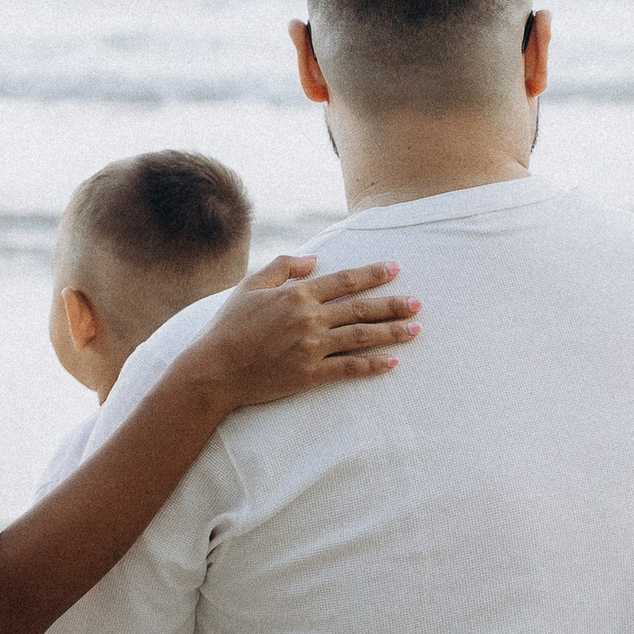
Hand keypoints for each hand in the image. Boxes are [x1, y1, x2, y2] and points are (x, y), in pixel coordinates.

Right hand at [177, 253, 416, 416]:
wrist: (215, 369)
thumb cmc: (229, 326)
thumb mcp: (250, 286)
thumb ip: (282, 267)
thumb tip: (313, 259)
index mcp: (297, 295)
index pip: (344, 281)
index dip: (372, 274)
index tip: (395, 268)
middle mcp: (309, 319)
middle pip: (361, 308)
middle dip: (393, 304)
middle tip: (418, 303)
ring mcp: (312, 348)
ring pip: (361, 336)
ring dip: (392, 332)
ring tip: (416, 330)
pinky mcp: (310, 374)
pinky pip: (349, 368)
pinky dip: (373, 365)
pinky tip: (393, 362)